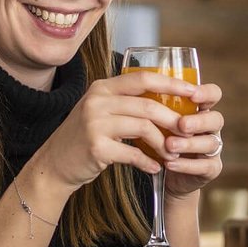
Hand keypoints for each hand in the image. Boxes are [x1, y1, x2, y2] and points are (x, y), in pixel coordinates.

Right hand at [29, 70, 195, 190]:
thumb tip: (168, 102)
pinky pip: (132, 153)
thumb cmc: (84, 138)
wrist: (54, 164)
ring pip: (143, 127)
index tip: (194, 92)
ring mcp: (95, 124)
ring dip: (163, 143)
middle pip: (147, 105)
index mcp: (102, 88)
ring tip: (171, 153)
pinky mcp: (96, 148)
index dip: (171, 84)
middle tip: (187, 132)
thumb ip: (126, 102)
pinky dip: (148, 161)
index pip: (143, 78)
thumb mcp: (100, 110)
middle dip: (173, 120)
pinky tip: (154, 168)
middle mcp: (97, 101)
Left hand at [162, 84, 223, 199]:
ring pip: (211, 143)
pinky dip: (187, 165)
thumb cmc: (159, 140)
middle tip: (181, 124)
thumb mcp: (155, 121)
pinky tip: (170, 163)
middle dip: (199, 121)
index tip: (192, 95)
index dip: (206, 93)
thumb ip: (154, 107)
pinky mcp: (211, 168)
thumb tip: (134, 88)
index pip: (213, 94)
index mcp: (200, 110)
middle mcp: (210, 127)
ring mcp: (213, 148)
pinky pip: (206, 166)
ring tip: (169, 145)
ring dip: (190, 144)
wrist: (164, 174)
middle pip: (217, 119)